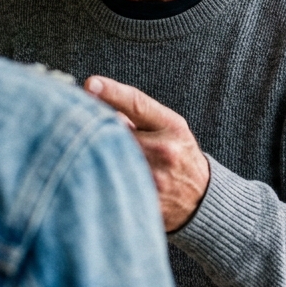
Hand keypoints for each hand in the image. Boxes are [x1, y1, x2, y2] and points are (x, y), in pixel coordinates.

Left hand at [85, 75, 209, 231]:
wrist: (202, 199)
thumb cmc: (179, 156)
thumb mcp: (169, 127)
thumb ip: (137, 115)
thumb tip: (97, 103)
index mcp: (171, 126)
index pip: (137, 103)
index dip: (112, 92)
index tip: (90, 84)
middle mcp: (165, 151)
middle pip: (115, 132)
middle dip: (99, 130)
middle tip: (82, 128)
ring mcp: (155, 179)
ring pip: (110, 159)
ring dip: (99, 155)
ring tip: (99, 156)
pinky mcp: (145, 202)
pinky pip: (113, 184)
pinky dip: (104, 178)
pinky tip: (106, 178)